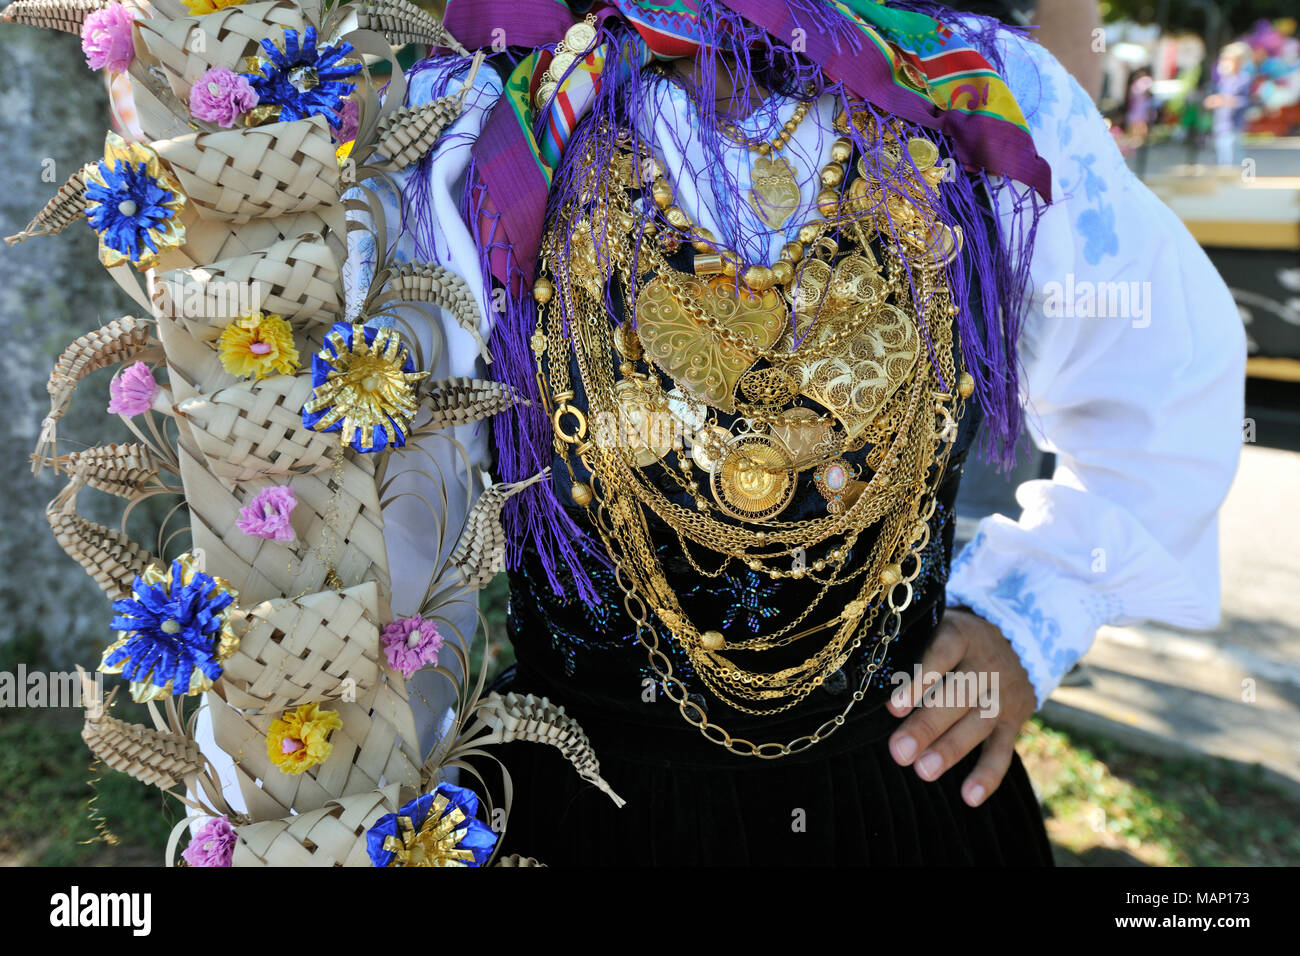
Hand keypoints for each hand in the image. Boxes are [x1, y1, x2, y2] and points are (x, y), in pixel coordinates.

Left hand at [885, 608, 1035, 806]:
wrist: (1018, 642)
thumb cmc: (956, 641)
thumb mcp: (939, 630)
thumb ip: (912, 651)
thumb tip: (870, 686)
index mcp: (961, 636)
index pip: (941, 653)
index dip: (919, 679)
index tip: (893, 707)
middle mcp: (985, 665)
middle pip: (957, 696)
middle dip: (927, 725)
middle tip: (900, 752)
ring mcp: (1002, 695)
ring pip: (978, 724)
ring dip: (951, 750)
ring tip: (923, 771)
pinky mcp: (1013, 722)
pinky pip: (1003, 750)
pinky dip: (988, 775)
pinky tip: (968, 797)